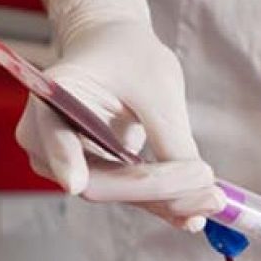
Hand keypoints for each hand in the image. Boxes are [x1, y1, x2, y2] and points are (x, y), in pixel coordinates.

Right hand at [16, 0, 223, 231]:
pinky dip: (164, 202)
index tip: (75, 182)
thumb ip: (170, 137)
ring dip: (167, 201)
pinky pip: (129, 195)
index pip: (54, 137)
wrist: (115, 50)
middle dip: (154, 189)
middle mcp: (47, 138)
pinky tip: (197, 210)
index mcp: (51, 97)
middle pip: (95, 181)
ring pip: (118, 195)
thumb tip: (199, 189)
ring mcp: (67, 163)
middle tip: (207, 188)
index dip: (64, 159)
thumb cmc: (130, 55)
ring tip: (213, 199)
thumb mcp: (156, 86)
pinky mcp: (94, 175)